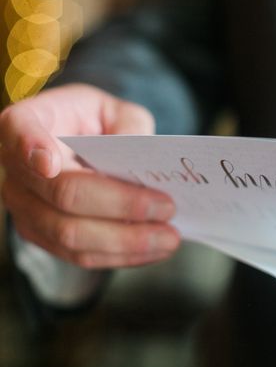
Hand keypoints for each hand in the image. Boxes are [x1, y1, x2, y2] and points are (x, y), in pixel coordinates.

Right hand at [0, 83, 179, 268]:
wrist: (80, 144)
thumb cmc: (97, 123)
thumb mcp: (117, 111)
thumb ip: (130, 127)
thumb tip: (141, 162)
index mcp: (27, 121)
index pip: (18, 130)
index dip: (31, 147)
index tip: (50, 163)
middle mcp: (15, 168)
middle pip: (63, 195)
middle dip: (120, 205)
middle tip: (167, 207)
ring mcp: (23, 208)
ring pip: (70, 236)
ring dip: (125, 242)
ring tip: (169, 237)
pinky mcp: (41, 237)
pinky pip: (78, 255)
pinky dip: (121, 256)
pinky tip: (154, 250)